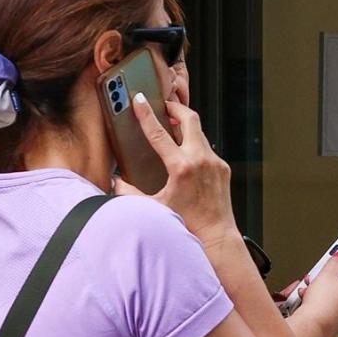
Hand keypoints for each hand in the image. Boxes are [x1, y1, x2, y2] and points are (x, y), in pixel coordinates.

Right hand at [114, 93, 236, 245]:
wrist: (216, 236)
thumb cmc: (186, 224)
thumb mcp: (154, 208)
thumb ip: (130, 194)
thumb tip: (115, 183)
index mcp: (181, 168)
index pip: (160, 134)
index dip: (146, 115)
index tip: (139, 100)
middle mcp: (200, 160)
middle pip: (189, 119)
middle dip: (176, 108)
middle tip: (164, 105)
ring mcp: (214, 163)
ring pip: (200, 132)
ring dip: (186, 126)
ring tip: (173, 128)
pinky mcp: (223, 168)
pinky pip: (207, 148)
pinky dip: (195, 145)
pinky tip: (186, 152)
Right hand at [293, 250, 337, 336]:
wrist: (310, 327)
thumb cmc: (321, 307)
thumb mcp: (326, 274)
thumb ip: (335, 262)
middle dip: (334, 271)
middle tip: (324, 268)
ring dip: (325, 283)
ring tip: (313, 283)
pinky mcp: (337, 319)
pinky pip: (332, 301)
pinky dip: (322, 296)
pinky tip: (310, 295)